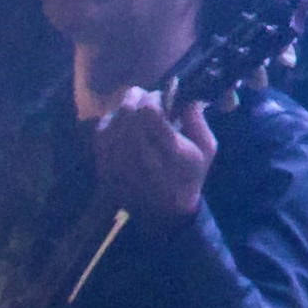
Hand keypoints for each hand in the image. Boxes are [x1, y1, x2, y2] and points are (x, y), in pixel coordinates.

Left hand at [96, 86, 215, 220]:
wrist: (165, 212)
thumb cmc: (190, 175)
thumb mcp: (207, 148)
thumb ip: (197, 120)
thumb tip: (185, 95)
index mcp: (170, 152)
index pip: (149, 113)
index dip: (153, 97)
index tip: (161, 96)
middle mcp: (141, 158)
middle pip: (128, 114)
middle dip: (136, 97)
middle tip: (145, 95)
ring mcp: (118, 166)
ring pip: (112, 123)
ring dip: (122, 109)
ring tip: (133, 107)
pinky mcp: (104, 170)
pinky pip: (100, 137)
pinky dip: (108, 123)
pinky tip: (120, 122)